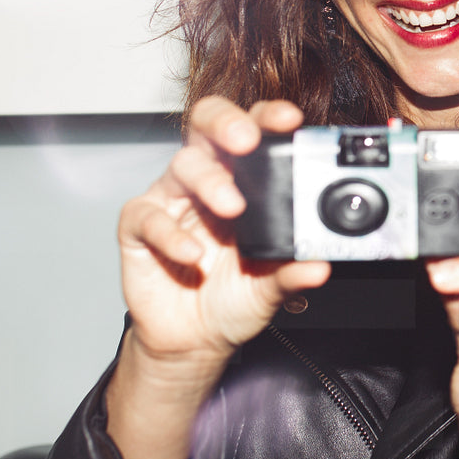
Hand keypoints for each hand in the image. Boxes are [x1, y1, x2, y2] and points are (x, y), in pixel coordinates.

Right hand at [116, 97, 329, 397]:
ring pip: (183, 166)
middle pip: (208, 127)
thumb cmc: (231, 300)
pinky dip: (170, 233)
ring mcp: (170, 201)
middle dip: (227, 124)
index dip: (268, 118)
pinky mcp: (138, 228)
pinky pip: (147, 216)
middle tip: (247, 140)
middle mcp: (205, 182)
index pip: (254, 132)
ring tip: (233, 207)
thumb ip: (290, 272)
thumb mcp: (269, 288)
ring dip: (209, 181)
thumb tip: (320, 265)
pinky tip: (193, 254)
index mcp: (242, 182)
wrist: (194, 340)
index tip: (290, 121)